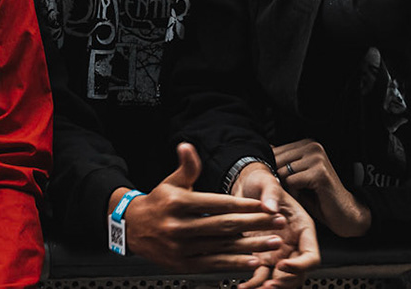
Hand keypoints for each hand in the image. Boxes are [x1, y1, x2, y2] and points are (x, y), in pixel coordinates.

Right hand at [118, 143, 287, 274]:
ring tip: (273, 242)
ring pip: (222, 246)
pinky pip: (213, 263)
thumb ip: (186, 167)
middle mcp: (179, 226)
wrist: (132, 228)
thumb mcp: (170, 182)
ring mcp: (181, 247)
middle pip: (224, 225)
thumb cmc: (158, 203)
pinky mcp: (184, 264)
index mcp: (178, 203)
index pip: (216, 203)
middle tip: (278, 222)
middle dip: (255, 224)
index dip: (242, 204)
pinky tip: (253, 261)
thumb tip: (188, 146)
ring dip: (251, 245)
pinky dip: (234, 263)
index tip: (263, 206)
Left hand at [231, 160, 321, 287]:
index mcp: (302, 229)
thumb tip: (271, 207)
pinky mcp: (262, 257)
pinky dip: (254, 284)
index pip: (311, 255)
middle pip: (299, 273)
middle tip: (270, 284)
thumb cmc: (262, 183)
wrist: (247, 186)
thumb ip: (271, 193)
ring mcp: (278, 253)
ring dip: (271, 287)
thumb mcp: (267, 182)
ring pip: (281, 279)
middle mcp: (292, 244)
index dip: (300, 265)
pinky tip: (244, 286)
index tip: (283, 265)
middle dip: (286, 282)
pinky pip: (261, 275)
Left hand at [273, 138, 369, 237]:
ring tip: (302, 194)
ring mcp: (317, 158)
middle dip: (280, 180)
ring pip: (283, 172)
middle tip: (294, 192)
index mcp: (307, 144)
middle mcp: (312, 146)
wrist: (344, 214)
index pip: (275, 152)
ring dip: (288, 188)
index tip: (285, 183)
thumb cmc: (319, 197)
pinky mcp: (319, 172)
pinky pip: (292, 182)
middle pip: (277, 162)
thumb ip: (284, 163)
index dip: (275, 172)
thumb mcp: (297, 176)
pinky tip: (308, 198)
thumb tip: (266, 149)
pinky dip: (295, 194)